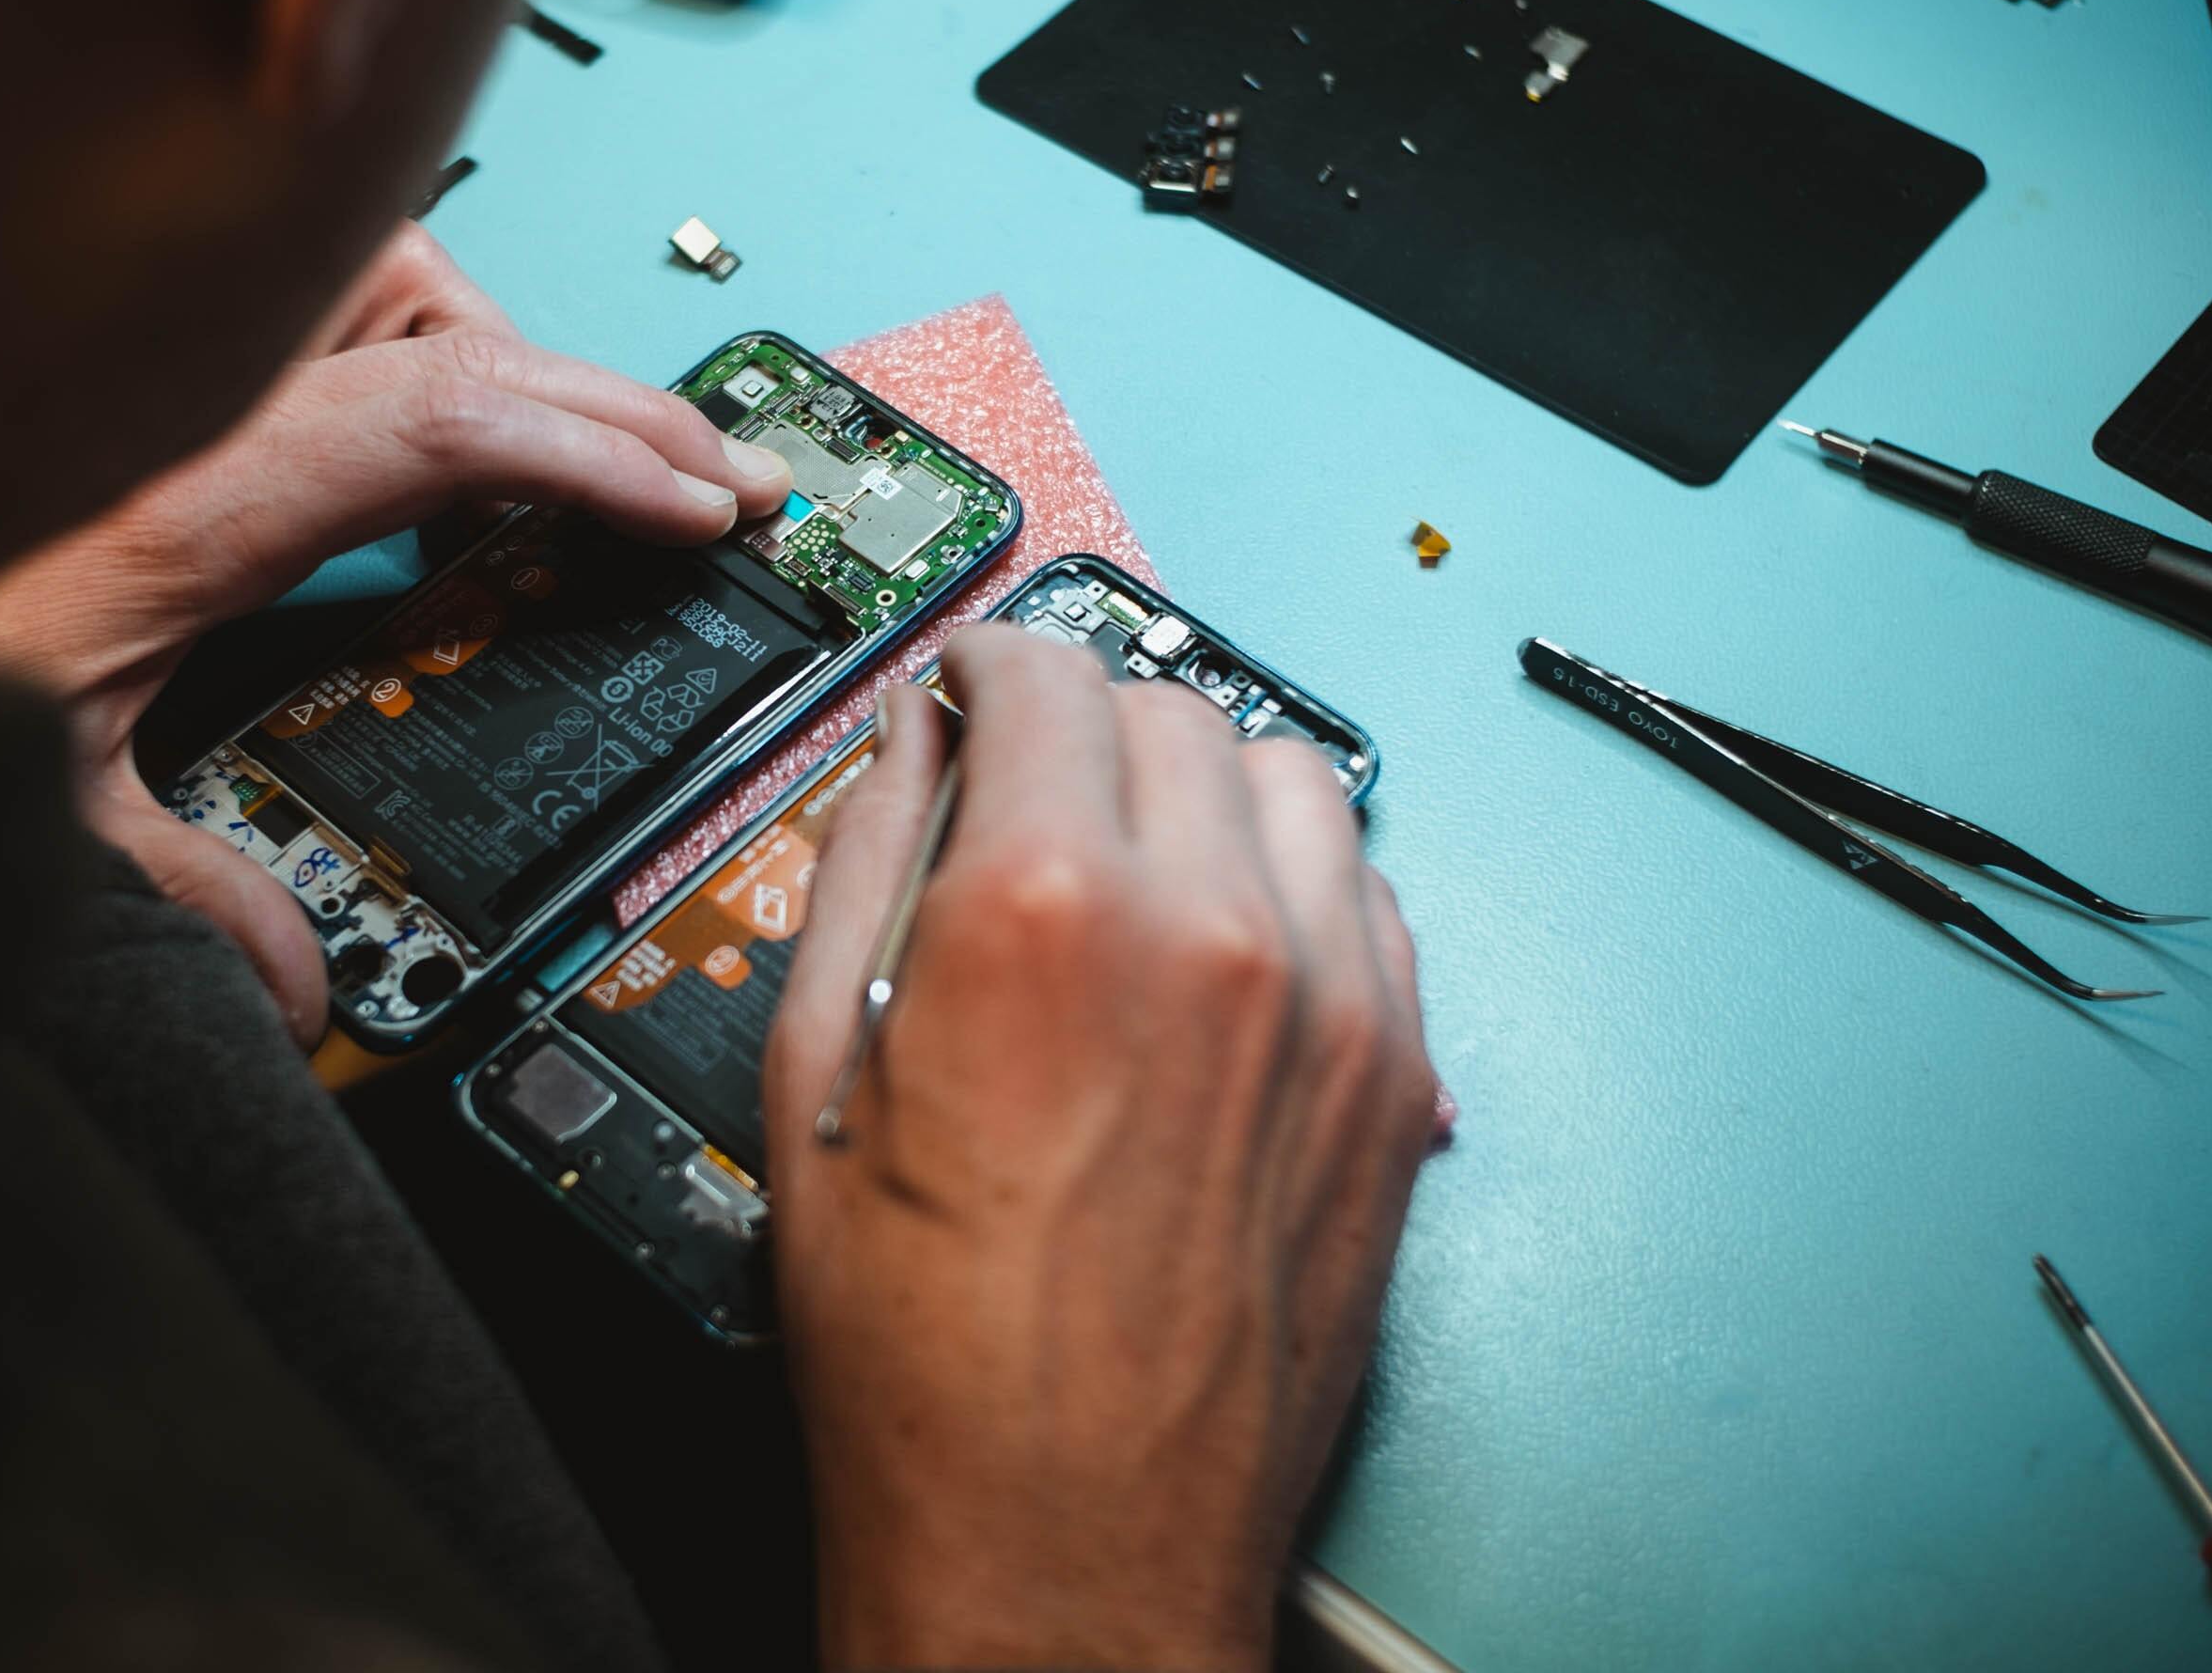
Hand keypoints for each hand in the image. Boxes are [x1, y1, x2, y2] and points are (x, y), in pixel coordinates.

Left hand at [0, 223, 790, 1045]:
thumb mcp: (30, 806)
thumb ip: (176, 892)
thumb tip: (296, 986)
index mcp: (183, 500)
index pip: (436, 422)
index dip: (593, 453)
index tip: (700, 505)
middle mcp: (187, 397)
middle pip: (440, 319)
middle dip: (602, 397)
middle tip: (715, 472)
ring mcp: (176, 361)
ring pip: (384, 274)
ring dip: (494, 348)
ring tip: (577, 449)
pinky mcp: (161, 364)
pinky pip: (325, 300)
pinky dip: (412, 346)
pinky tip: (439, 444)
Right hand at [763, 629, 1437, 1671]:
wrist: (1067, 1546)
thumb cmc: (930, 1362)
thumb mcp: (818, 1081)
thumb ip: (869, 863)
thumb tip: (907, 746)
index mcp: (1045, 914)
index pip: (1041, 672)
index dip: (984, 665)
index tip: (970, 688)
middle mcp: (1213, 933)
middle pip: (1169, 708)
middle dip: (1084, 723)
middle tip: (1028, 789)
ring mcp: (1330, 1007)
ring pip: (1292, 777)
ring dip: (1203, 784)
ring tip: (1132, 861)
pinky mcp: (1393, 1082)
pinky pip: (1370, 893)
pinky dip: (1294, 878)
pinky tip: (1221, 944)